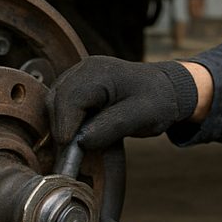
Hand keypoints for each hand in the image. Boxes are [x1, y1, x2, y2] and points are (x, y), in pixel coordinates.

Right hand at [46, 56, 198, 151]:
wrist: (166, 89)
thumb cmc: (158, 100)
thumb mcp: (142, 116)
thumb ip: (112, 127)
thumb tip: (81, 142)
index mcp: (99, 72)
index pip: (70, 99)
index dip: (65, 125)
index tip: (68, 147)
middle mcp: (84, 69)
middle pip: (56, 99)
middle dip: (60, 126)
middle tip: (69, 152)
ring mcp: (79, 75)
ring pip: (54, 102)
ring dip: (60, 124)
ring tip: (73, 145)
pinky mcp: (78, 86)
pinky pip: (61, 103)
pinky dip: (64, 120)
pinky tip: (75, 134)